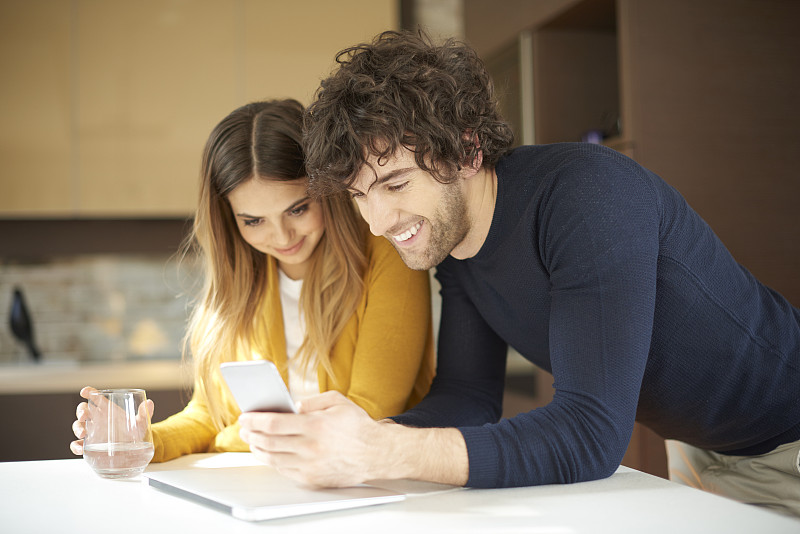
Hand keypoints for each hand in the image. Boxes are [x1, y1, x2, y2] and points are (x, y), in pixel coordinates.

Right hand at [70, 386, 153, 454]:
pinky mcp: (91, 445)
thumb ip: (145, 413)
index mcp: (108, 408)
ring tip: (83, 433)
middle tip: (84, 416)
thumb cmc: (136, 431)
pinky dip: (75, 446)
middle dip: (80, 411)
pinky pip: (78, 444)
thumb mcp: (141, 422)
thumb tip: (149, 403)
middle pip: (83, 410)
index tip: (85, 392)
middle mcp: (98, 419)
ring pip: (78, 426)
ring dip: (77, 428)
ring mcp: (93, 431)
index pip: (95, 397)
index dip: (88, 392)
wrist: (136, 448)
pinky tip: (80, 448)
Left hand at [238, 391, 381, 486]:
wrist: (376, 453)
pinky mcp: (312, 479)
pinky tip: (269, 453)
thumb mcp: (338, 401)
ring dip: (258, 448)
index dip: (255, 419)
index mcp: (316, 425)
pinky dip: (273, 461)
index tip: (245, 416)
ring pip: (273, 458)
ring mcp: (310, 466)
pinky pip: (284, 470)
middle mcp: (311, 447)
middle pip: (268, 442)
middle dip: (251, 433)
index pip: (274, 423)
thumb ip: (312, 401)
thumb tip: (290, 406)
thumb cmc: (357, 426)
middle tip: (244, 427)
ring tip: (252, 440)